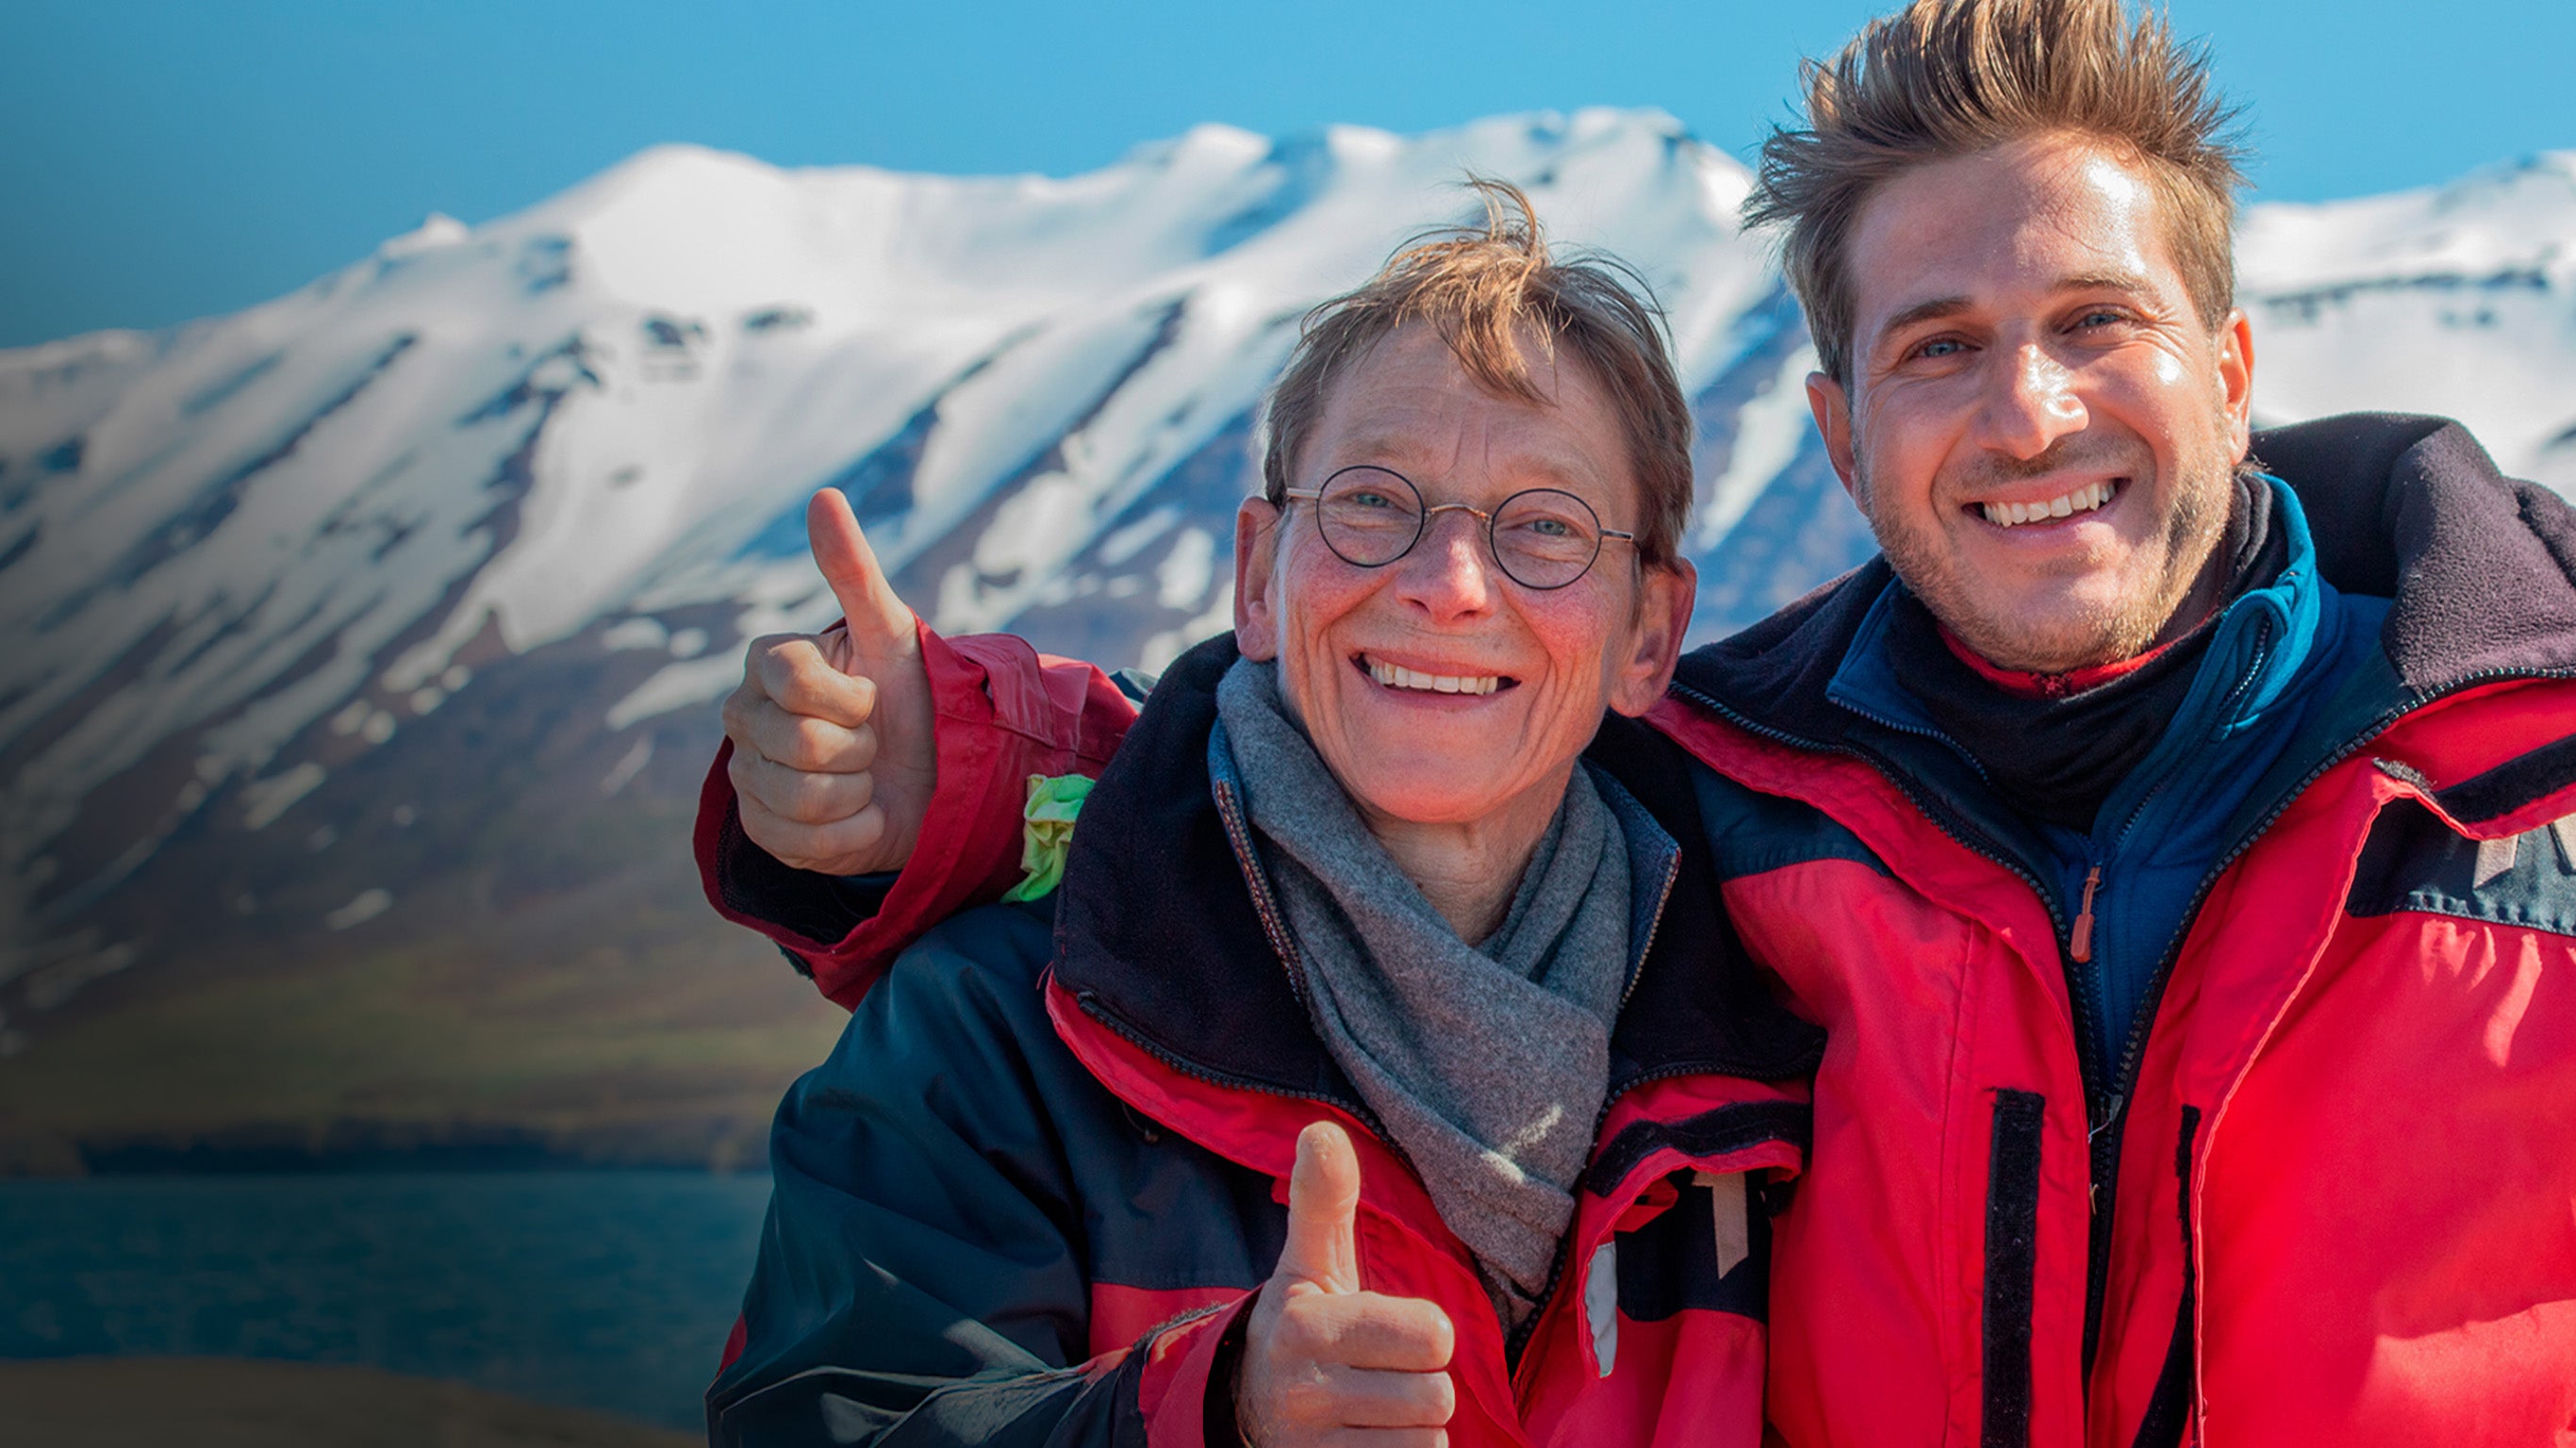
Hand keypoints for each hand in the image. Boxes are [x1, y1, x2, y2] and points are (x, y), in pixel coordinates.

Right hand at [721, 490, 936, 876]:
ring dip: (858, 793)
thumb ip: (853, 569)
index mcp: (767, 664)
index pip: (792, 677)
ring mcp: (748, 777)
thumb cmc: (911, 696)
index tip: (871, 695)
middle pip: (800, 743)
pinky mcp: (762, 831)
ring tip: (866, 778)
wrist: (932, 775)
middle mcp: (743, 718)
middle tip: (872, 741)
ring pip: (802, 797)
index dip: (848, 695)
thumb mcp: (893, 633)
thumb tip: (823, 495)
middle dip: (859, 748)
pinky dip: (851, 833)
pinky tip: (860, 815)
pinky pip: (803, 841)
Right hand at [1236, 1123, 1455, 1446]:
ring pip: (1426, 1443)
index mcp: (1310, 1326)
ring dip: (1411, 1428)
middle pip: (1436, 1398)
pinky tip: (1367, 1440)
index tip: (1392, 1330)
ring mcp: (1312, 1446)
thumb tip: (1321, 1131)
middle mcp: (1305, 1391)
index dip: (1426, 1333)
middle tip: (1384, 1372)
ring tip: (1372, 1409)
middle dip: (1421, 1384)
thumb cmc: (1302, 1325)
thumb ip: (1323, 1201)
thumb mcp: (1309, 1265)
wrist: (1244, 1409)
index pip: (1432, 1336)